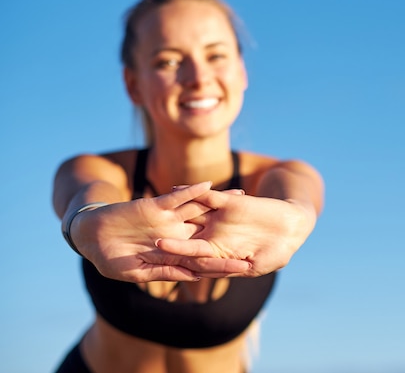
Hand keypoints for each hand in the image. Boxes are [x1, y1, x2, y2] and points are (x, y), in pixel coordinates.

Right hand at [73, 182, 249, 281]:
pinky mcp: (156, 205)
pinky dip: (192, 191)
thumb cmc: (111, 259)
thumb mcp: (137, 271)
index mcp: (174, 253)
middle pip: (210, 231)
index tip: (245, 266)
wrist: (90, 237)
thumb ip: (166, 271)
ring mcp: (168, 219)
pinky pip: (178, 196)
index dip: (224, 260)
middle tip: (255, 229)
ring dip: (219, 202)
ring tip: (242, 196)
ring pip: (199, 209)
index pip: (204, 258)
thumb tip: (193, 277)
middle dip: (231, 230)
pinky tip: (210, 186)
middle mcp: (176, 234)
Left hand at [155, 188, 316, 276]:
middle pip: (185, 233)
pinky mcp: (228, 202)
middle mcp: (214, 235)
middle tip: (145, 232)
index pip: (191, 254)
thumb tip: (213, 276)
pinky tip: (174, 189)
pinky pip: (206, 196)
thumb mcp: (256, 266)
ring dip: (174, 211)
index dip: (175, 252)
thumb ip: (234, 269)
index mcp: (218, 253)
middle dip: (167, 232)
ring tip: (152, 207)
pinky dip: (192, 192)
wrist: (291, 228)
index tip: (158, 250)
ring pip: (191, 213)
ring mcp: (219, 218)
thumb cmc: (277, 253)